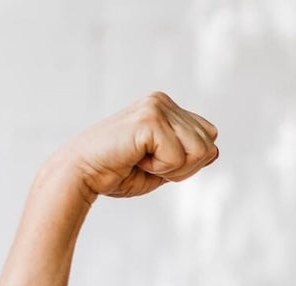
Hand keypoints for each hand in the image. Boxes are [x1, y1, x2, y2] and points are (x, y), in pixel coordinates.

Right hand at [50, 91, 219, 200]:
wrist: (81, 174)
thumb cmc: (116, 172)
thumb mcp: (162, 166)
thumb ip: (188, 156)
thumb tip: (215, 150)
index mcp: (166, 108)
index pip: (209, 136)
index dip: (190, 161)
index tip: (156, 163)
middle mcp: (163, 101)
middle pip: (209, 144)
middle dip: (184, 167)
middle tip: (148, 164)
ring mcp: (157, 106)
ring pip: (200, 151)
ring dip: (173, 169)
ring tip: (142, 161)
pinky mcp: (150, 119)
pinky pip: (179, 157)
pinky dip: (160, 169)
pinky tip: (135, 159)